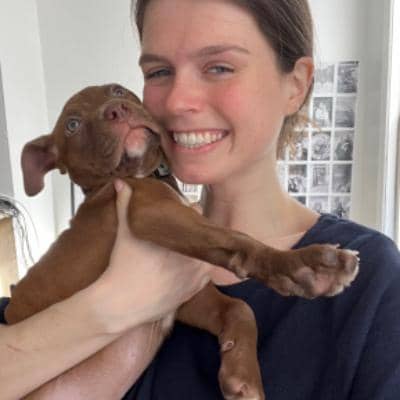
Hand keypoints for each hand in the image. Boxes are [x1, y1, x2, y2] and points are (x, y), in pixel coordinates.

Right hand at [95, 179, 211, 332]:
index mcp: (182, 238)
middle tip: (180, 234)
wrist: (121, 304)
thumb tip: (120, 183)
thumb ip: (124, 205)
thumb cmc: (122, 268)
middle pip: (203, 237)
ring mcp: (197, 275)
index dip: (189, 213)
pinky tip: (184, 268)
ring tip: (182, 252)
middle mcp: (195, 257)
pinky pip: (204, 275)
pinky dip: (197, 270)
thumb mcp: (124, 233)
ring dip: (199, 252)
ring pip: (206, 255)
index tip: (181, 215)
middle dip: (194, 234)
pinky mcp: (195, 291)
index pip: (196, 214)